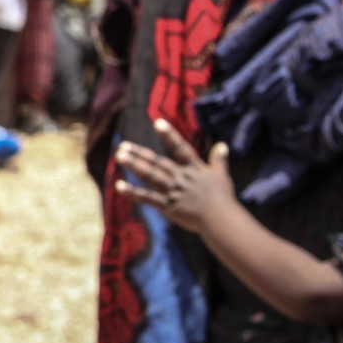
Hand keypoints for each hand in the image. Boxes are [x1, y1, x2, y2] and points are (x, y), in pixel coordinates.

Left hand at [113, 120, 238, 234]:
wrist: (220, 220)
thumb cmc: (223, 199)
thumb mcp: (221, 176)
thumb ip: (219, 160)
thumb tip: (222, 145)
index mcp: (194, 169)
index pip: (180, 148)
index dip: (169, 135)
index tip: (158, 122)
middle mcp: (181, 177)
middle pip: (158, 162)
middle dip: (140, 153)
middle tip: (123, 145)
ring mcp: (173, 191)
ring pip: (151, 175)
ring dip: (134, 165)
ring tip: (119, 156)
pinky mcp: (168, 206)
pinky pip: (148, 198)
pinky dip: (133, 192)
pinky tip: (119, 186)